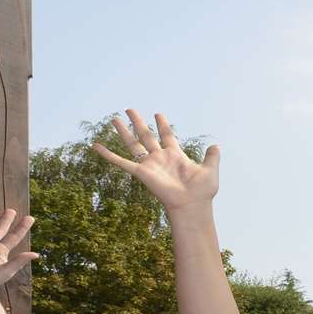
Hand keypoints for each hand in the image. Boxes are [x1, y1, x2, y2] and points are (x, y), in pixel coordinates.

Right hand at [91, 110, 217, 210]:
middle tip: (130, 109)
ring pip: (133, 144)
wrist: (191, 204)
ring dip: (123, 131)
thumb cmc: (202, 191)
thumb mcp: (210, 170)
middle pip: (146, 135)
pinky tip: (96, 146)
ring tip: (114, 119)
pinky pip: (121, 162)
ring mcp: (150, 164)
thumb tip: (216, 145)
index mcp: (176, 155)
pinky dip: (108, 155)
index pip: (167, 135)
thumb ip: (212, 157)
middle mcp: (160, 158)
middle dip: (139, 122)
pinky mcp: (141, 173)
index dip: (163, 125)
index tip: (158, 114)